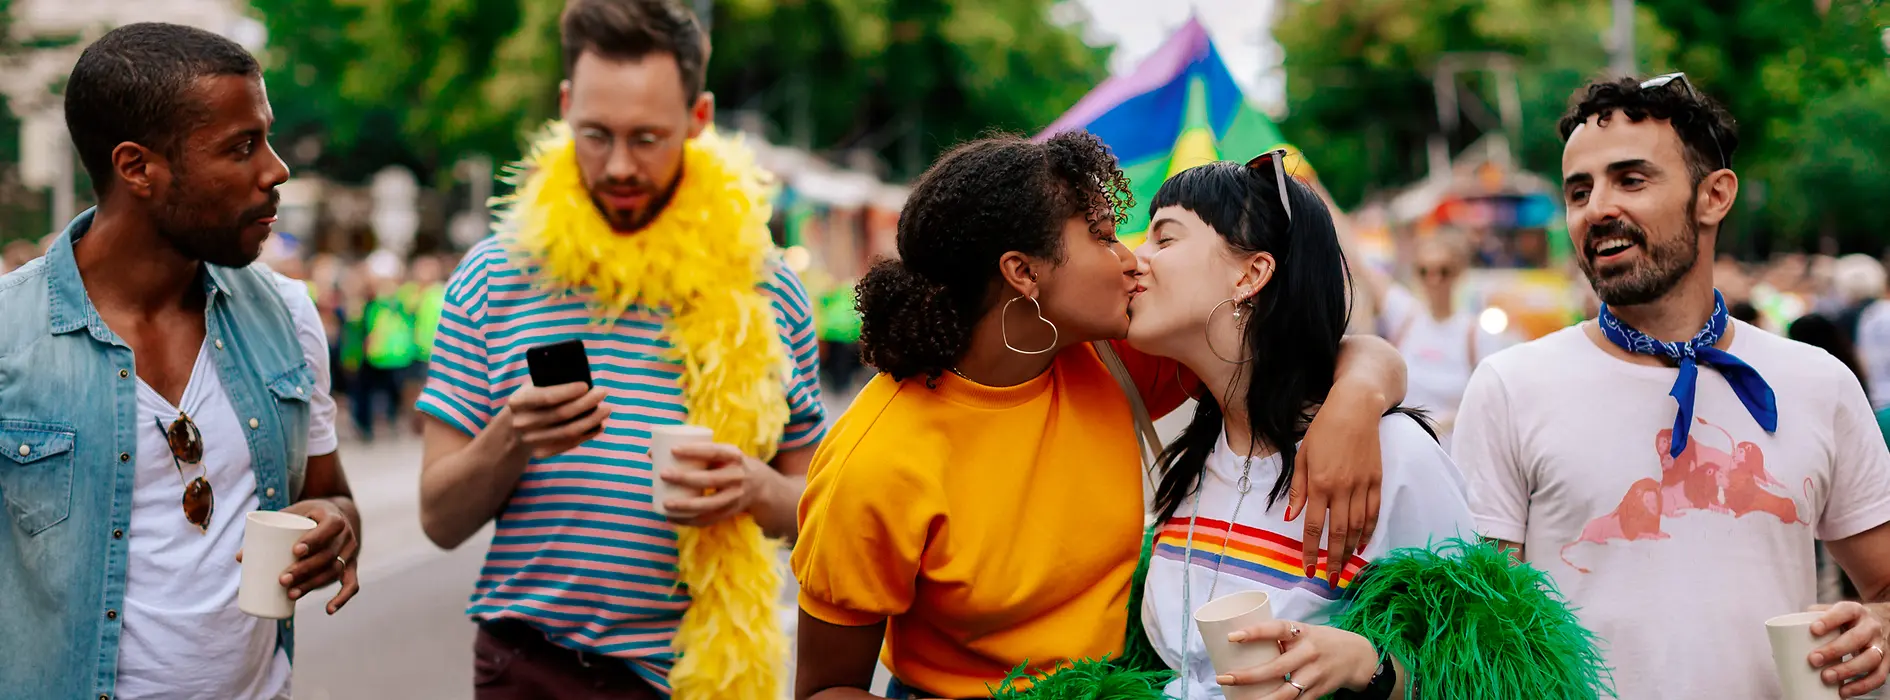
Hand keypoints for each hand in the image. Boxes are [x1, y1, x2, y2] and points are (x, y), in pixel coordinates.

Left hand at [237, 499, 359, 614]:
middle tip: (282, 579)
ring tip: (291, 594)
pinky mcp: (351, 567)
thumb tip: (239, 558)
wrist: (336, 517)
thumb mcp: (291, 515)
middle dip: (306, 569)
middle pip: (329, 555)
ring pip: (335, 571)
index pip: (330, 527)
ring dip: (313, 585)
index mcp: (335, 518)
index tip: (295, 551)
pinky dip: (343, 598)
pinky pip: (352, 584)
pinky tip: (329, 610)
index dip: (315, 540)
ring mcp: (351, 552)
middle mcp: (347, 536)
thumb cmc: (307, 517)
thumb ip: (268, 532)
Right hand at [507, 383, 609, 458]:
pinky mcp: (543, 452)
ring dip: (592, 420)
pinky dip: (588, 434)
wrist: (514, 428)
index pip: (547, 397)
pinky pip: (570, 444)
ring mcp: (531, 440)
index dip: (568, 392)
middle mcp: (522, 423)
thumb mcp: (533, 386)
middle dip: (586, 402)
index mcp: (518, 402)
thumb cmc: (532, 400)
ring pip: (569, 431)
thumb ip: (551, 380)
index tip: (586, 385)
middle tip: (603, 392)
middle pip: (562, 414)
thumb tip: (583, 378)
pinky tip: (600, 425)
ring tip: (606, 409)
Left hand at [660, 442, 769, 527]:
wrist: (757, 484)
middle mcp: (737, 476)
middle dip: (684, 478)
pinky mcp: (730, 512)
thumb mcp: (717, 454)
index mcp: (734, 456)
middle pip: (710, 479)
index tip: (672, 450)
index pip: (713, 451)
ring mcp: (735, 496)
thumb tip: (650, 454)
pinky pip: (708, 519)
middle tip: (662, 474)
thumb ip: (689, 453)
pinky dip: (689, 521)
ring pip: (709, 504)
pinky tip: (672, 518)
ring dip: (686, 506)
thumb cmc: (724, 464)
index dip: (693, 450)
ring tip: (665, 504)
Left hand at [1219, 620, 1380, 696]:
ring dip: (1262, 699)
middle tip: (1224, 677)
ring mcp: (1314, 674)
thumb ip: (1279, 638)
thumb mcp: (1303, 631)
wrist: (1357, 657)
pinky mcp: (1318, 691)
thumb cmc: (1320, 641)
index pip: (1276, 629)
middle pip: (1276, 667)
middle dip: (1247, 676)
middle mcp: (1309, 653)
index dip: (1254, 632)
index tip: (1231, 637)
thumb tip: (1243, 646)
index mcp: (1302, 632)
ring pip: (1285, 692)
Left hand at [1289, 388, 1384, 585]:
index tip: (1308, 569)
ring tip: (1346, 568)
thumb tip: (1291, 519)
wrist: (1355, 409)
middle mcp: (1341, 488)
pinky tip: (1362, 545)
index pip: (1312, 526)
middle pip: (1338, 533)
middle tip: (1331, 580)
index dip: (1310, 550)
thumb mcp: (1302, 457)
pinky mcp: (1377, 481)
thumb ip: (1297, 490)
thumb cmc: (1323, 430)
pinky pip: (1373, 513)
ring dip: (1351, 551)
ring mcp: (1362, 485)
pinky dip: (1368, 532)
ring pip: (1357, 527)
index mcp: (1319, 483)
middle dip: (1333, 560)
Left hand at [1808, 601, 1888, 696]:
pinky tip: (1844, 691)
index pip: (1844, 611)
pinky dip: (1862, 686)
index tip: (1813, 630)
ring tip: (1826, 678)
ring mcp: (1880, 645)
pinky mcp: (1887, 661)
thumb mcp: (1834, 611)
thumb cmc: (1848, 619)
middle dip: (1835, 650)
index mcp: (1855, 611)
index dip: (1830, 620)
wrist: (1880, 620)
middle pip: (1856, 638)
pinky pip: (1879, 676)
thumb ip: (1812, 619)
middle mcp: (1870, 627)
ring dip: (1848, 671)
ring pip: (1870, 659)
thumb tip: (1783, 638)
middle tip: (1814, 660)